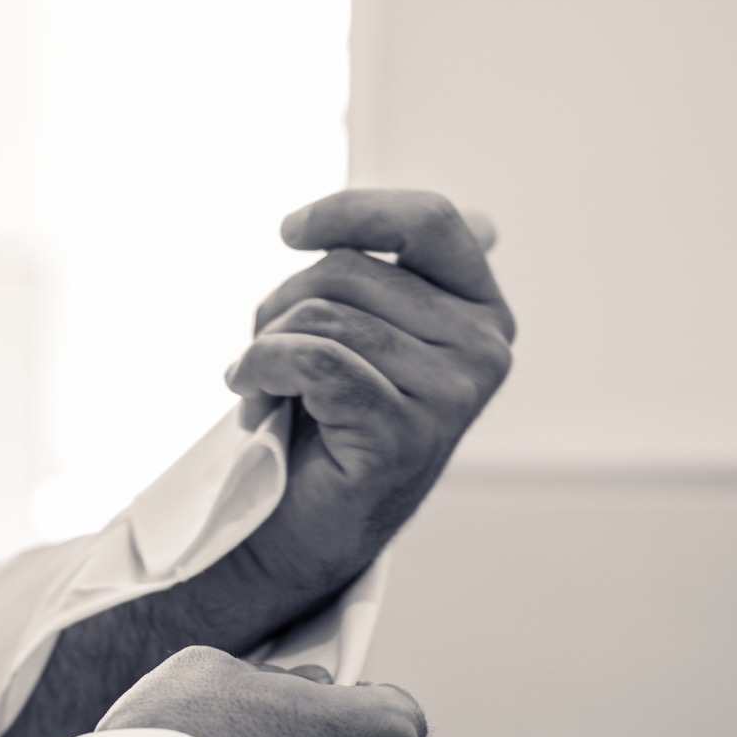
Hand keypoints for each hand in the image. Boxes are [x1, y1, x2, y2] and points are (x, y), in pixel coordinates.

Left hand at [223, 188, 514, 618]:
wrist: (308, 526)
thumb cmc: (334, 418)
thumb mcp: (375, 330)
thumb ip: (413, 275)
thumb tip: (484, 223)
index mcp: (483, 312)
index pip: (431, 220)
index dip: (353, 210)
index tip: (289, 231)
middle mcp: (484, 350)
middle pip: (354, 270)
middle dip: (283, 302)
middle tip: (265, 351)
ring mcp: (452, 396)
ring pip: (325, 317)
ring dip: (266, 345)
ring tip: (262, 385)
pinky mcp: (405, 435)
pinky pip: (313, 360)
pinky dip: (262, 369)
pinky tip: (252, 397)